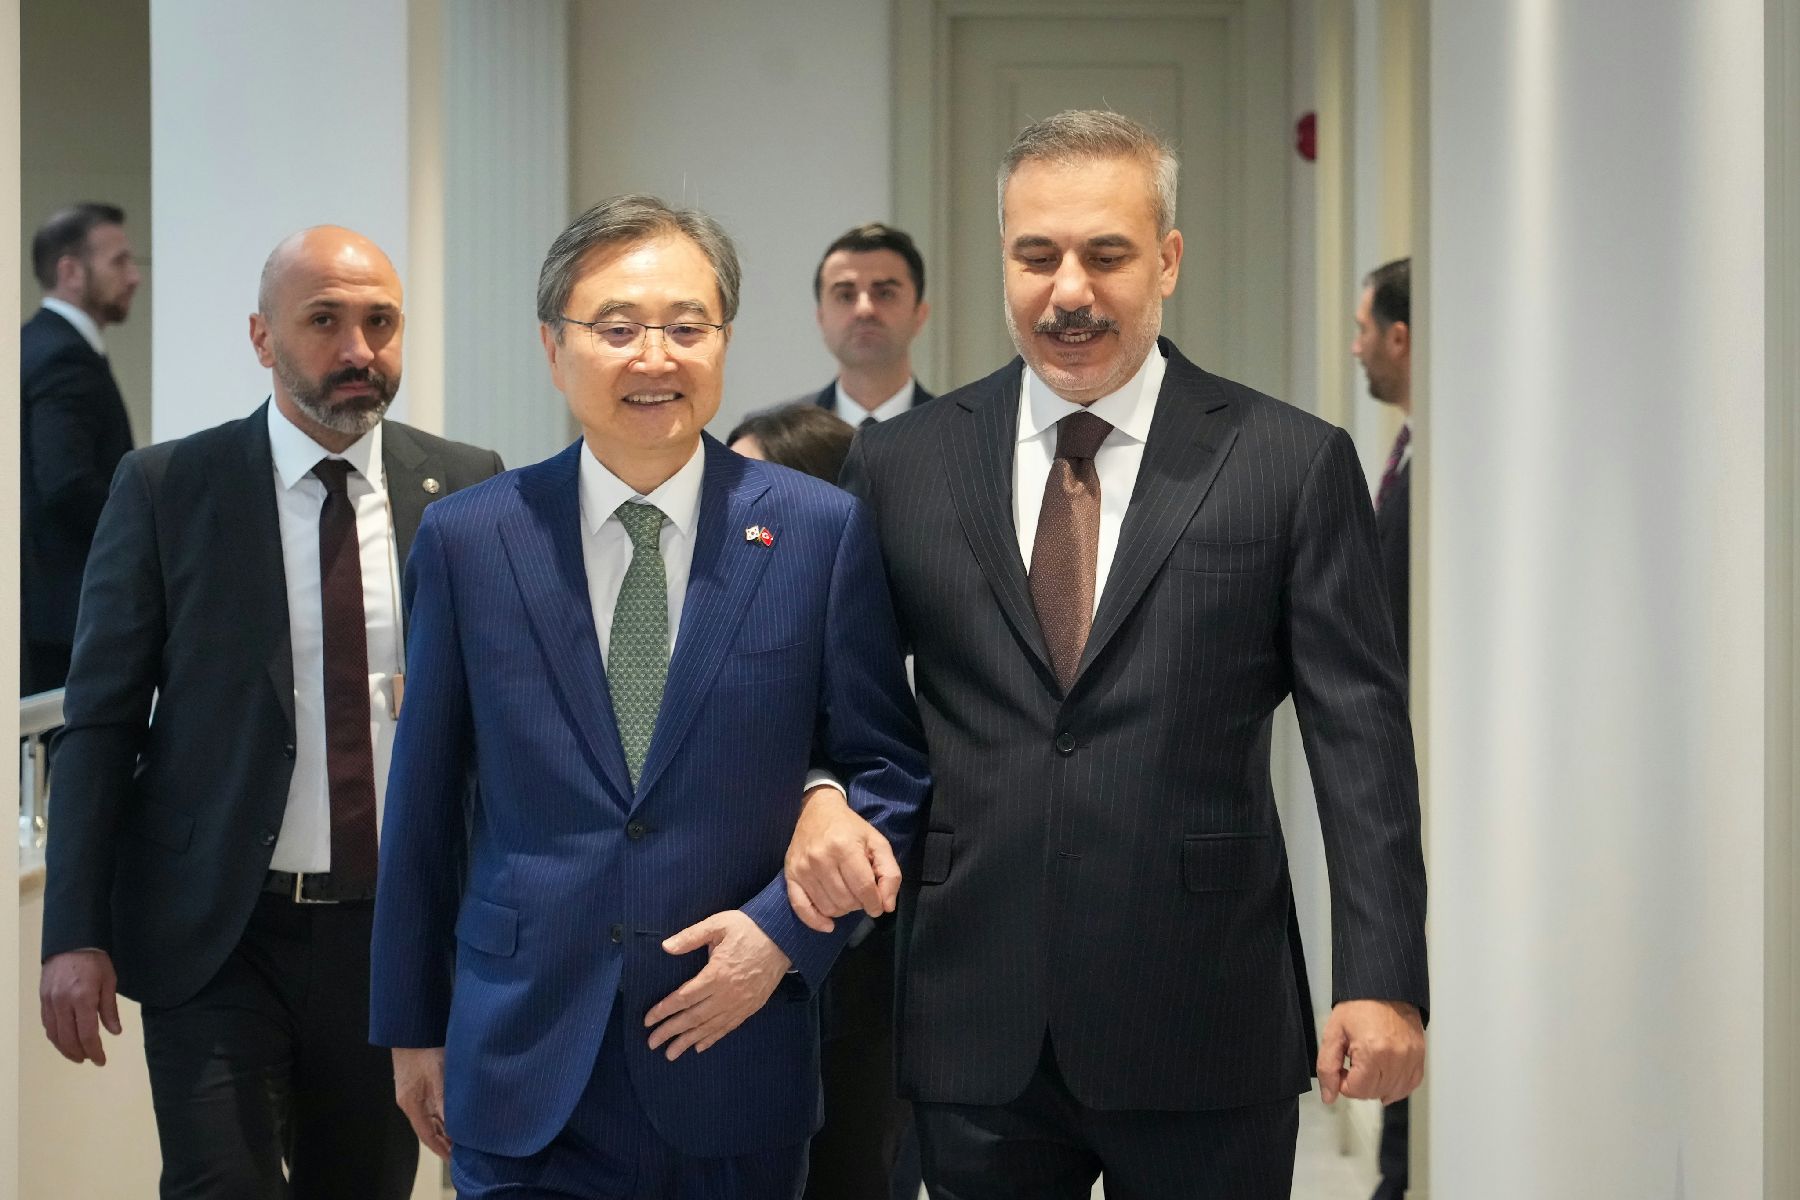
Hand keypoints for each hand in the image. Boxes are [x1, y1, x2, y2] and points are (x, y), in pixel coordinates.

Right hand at [39, 949, 121, 1065]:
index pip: (87, 1034)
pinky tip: (64, 1040)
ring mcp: (50, 1002)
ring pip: (54, 1035)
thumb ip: (109, 1008)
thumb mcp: (109, 981)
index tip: (101, 1061)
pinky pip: (47, 1024)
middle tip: (90, 1059)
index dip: (94, 1051)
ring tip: (78, 1055)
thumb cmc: (95, 960)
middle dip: (80, 1053)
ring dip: (65, 1049)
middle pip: (68, 1038)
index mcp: (83, 999)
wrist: (70, 942)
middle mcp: (63, 1003)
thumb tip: (114, 1032)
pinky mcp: (42, 999)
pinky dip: (55, 1037)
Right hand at [393, 1046, 452, 1159]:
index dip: (440, 1148)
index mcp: (412, 1104)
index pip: (427, 1135)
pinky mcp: (419, 1082)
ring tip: (462, 1137)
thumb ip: (445, 1101)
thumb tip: (455, 1125)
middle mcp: (410, 1102)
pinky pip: (431, 1104)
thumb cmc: (423, 1049)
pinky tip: (454, 1114)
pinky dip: (443, 1113)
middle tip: (463, 1152)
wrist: (411, 1027)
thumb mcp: (438, 1076)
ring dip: (445, 1128)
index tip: (454, 1159)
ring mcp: (414, 1092)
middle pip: (428, 1128)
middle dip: (444, 1141)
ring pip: (430, 1116)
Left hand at [645, 911, 791, 1060]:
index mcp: (716, 974)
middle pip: (693, 1018)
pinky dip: (712, 1038)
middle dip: (670, 1031)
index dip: (664, 1010)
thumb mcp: (719, 924)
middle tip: (652, 1043)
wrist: (784, 937)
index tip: (648, 1020)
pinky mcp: (751, 1007)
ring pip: (709, 1027)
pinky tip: (699, 1046)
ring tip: (671, 1053)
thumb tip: (665, 947)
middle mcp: (727, 994)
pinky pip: (728, 1027)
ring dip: (688, 1041)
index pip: (684, 998)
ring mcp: (740, 1004)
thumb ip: (691, 937)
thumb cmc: (749, 928)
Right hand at [784, 784, 900, 932]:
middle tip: (861, 894)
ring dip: (842, 910)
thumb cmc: (851, 828)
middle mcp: (820, 858)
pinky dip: (816, 921)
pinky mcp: (790, 875)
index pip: (863, 889)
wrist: (817, 811)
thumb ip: (889, 873)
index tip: (877, 905)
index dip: (875, 903)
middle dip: (859, 904)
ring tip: (847, 896)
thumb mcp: (878, 843)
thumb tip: (887, 906)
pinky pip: (801, 908)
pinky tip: (828, 924)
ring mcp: (802, 868)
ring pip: (828, 907)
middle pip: (846, 900)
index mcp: (844, 847)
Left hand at [1317, 999, 1424, 1104]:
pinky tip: (1385, 1075)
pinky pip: (1409, 1085)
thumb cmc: (1359, 1005)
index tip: (1342, 1067)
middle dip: (1359, 1083)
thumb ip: (1327, 1066)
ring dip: (1376, 1085)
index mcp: (1372, 1051)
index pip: (1356, 1090)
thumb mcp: (1333, 1033)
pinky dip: (1397, 1086)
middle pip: (1373, 1093)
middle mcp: (1395, 1058)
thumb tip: (1328, 1095)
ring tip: (1369, 1064)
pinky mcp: (1419, 1056)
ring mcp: (1410, 1058)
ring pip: (1392, 1093)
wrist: (1384, 989)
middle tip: (1353, 1062)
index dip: (1343, 1082)